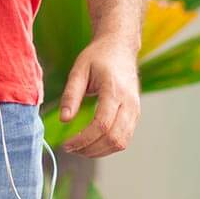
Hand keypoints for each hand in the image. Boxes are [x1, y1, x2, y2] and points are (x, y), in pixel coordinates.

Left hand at [59, 36, 140, 157]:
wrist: (120, 47)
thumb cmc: (97, 57)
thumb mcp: (78, 70)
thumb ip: (70, 95)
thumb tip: (64, 120)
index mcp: (114, 90)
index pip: (101, 124)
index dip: (84, 139)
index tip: (67, 144)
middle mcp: (129, 103)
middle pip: (114, 138)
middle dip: (91, 149)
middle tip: (70, 149)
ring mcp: (136, 110)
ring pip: (122, 142)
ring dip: (100, 151)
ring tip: (79, 149)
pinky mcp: (135, 114)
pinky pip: (125, 137)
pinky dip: (109, 145)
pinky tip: (92, 143)